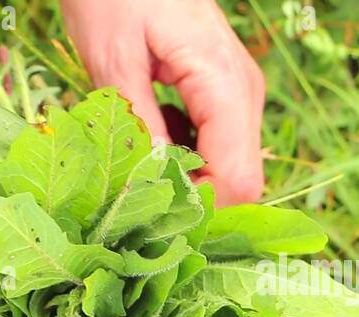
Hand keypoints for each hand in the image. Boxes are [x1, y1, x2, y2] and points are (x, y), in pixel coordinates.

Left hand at [61, 0, 265, 205]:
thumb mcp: (114, 61)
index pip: (239, 179)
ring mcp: (239, 93)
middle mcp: (244, 94)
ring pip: (230, 165)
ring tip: (140, 156)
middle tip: (137, 192)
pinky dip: (186, 153)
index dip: (202, 209)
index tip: (153, 214)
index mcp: (226, 86)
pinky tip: (151, 134)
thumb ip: (138, 129)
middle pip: (241, 179)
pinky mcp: (223, 92)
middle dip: (193, 197)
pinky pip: (218, 143)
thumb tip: (151, 188)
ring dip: (186, 176)